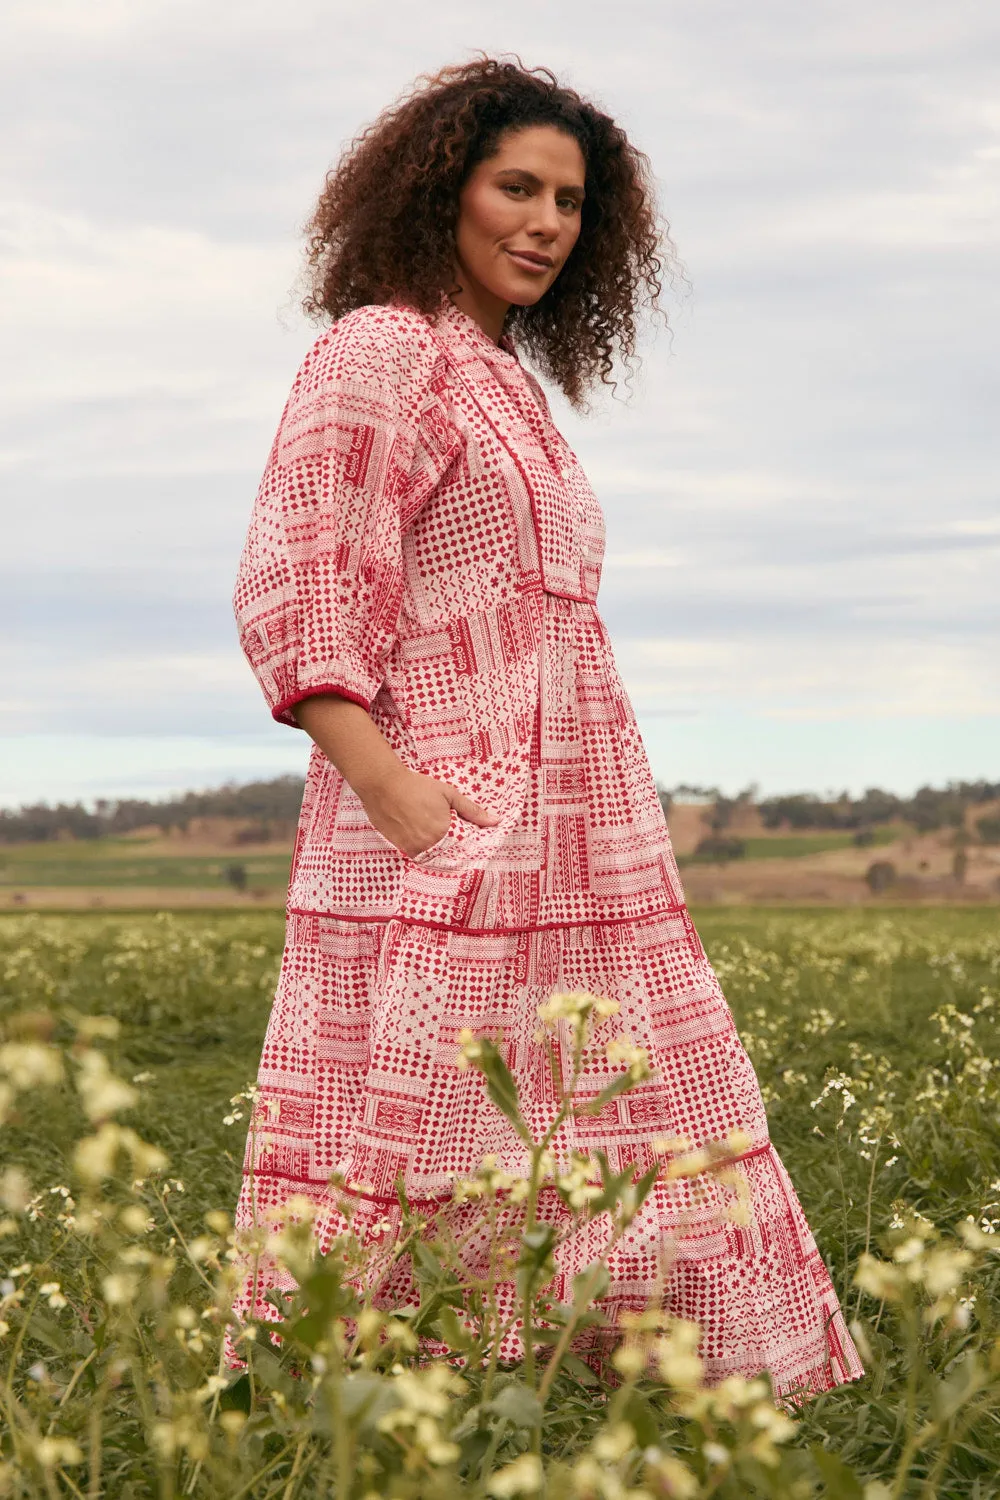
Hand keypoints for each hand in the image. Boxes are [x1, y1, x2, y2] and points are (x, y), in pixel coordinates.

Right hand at [360, 766, 497, 858]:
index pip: (463, 850)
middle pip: (447, 856)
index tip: (471, 844)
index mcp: (443, 832)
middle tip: (450, 837)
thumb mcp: (448, 794)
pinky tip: (422, 835)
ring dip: (437, 851)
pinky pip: (416, 855)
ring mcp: (412, 848)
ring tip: (435, 836)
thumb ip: (471, 810)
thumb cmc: (417, 787)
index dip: (468, 848)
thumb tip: (495, 821)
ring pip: (431, 857)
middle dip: (453, 850)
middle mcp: (428, 844)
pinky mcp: (399, 847)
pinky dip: (422, 849)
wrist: (383, 785)